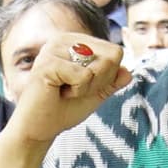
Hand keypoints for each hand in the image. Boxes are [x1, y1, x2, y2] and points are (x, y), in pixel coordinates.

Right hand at [7, 35, 128, 145]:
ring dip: (87, 87)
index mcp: (76, 41)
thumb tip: (128, 72)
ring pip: (99, 66)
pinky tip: (57, 92)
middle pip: (112, 56)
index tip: (85, 86)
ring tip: (65, 91)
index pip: (115, 52)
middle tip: (74, 90)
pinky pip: (84, 76)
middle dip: (99, 82)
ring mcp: (54, 48)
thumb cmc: (64, 109)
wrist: (39, 128)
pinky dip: (77, 91)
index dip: (108, 76)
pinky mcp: (48, 62)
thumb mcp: (95, 93)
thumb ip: (112, 81)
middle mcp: (64, 39)